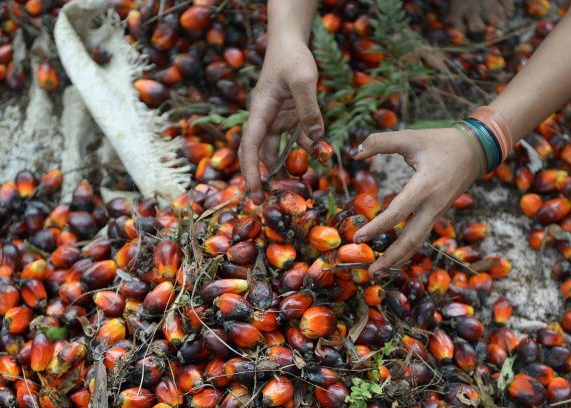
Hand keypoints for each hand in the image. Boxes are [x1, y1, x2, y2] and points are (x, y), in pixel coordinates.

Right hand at [240, 37, 323, 203]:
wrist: (291, 41)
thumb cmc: (292, 57)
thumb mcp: (304, 80)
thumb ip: (310, 110)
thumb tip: (316, 140)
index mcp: (261, 111)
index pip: (249, 146)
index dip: (249, 171)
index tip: (253, 192)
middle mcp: (265, 118)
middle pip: (258, 152)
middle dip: (260, 176)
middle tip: (263, 202)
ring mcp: (277, 118)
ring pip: (278, 148)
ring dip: (288, 163)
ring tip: (296, 183)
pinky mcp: (290, 115)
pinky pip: (297, 137)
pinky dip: (307, 147)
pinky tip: (320, 154)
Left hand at [351, 128, 480, 275]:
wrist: (476, 150)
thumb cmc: (441, 142)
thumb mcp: (411, 137)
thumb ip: (381, 142)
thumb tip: (355, 152)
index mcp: (425, 186)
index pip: (398, 212)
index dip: (377, 227)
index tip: (358, 238)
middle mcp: (433, 204)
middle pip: (411, 239)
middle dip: (390, 258)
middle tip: (370, 273)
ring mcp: (437, 212)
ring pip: (417, 242)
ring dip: (398, 259)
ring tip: (378, 272)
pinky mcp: (437, 214)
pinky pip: (421, 236)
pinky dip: (406, 249)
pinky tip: (392, 257)